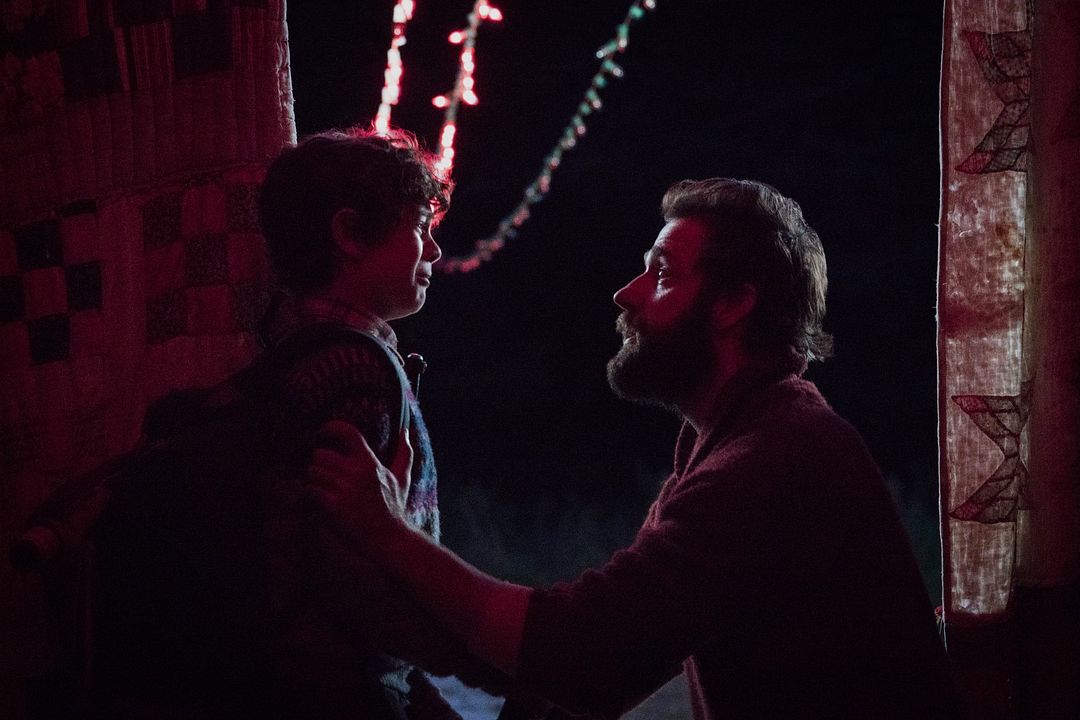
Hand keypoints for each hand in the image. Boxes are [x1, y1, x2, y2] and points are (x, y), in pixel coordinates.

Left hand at [308, 421, 412, 536]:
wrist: (389, 540)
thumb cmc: (394, 509)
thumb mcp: (402, 478)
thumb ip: (404, 453)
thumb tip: (405, 431)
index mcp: (370, 463)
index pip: (347, 432)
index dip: (330, 428)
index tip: (323, 433)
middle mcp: (356, 473)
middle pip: (320, 454)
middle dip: (318, 463)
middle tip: (323, 472)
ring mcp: (344, 490)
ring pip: (312, 472)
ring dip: (313, 479)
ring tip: (321, 487)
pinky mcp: (332, 506)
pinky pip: (309, 490)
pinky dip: (310, 494)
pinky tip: (318, 500)